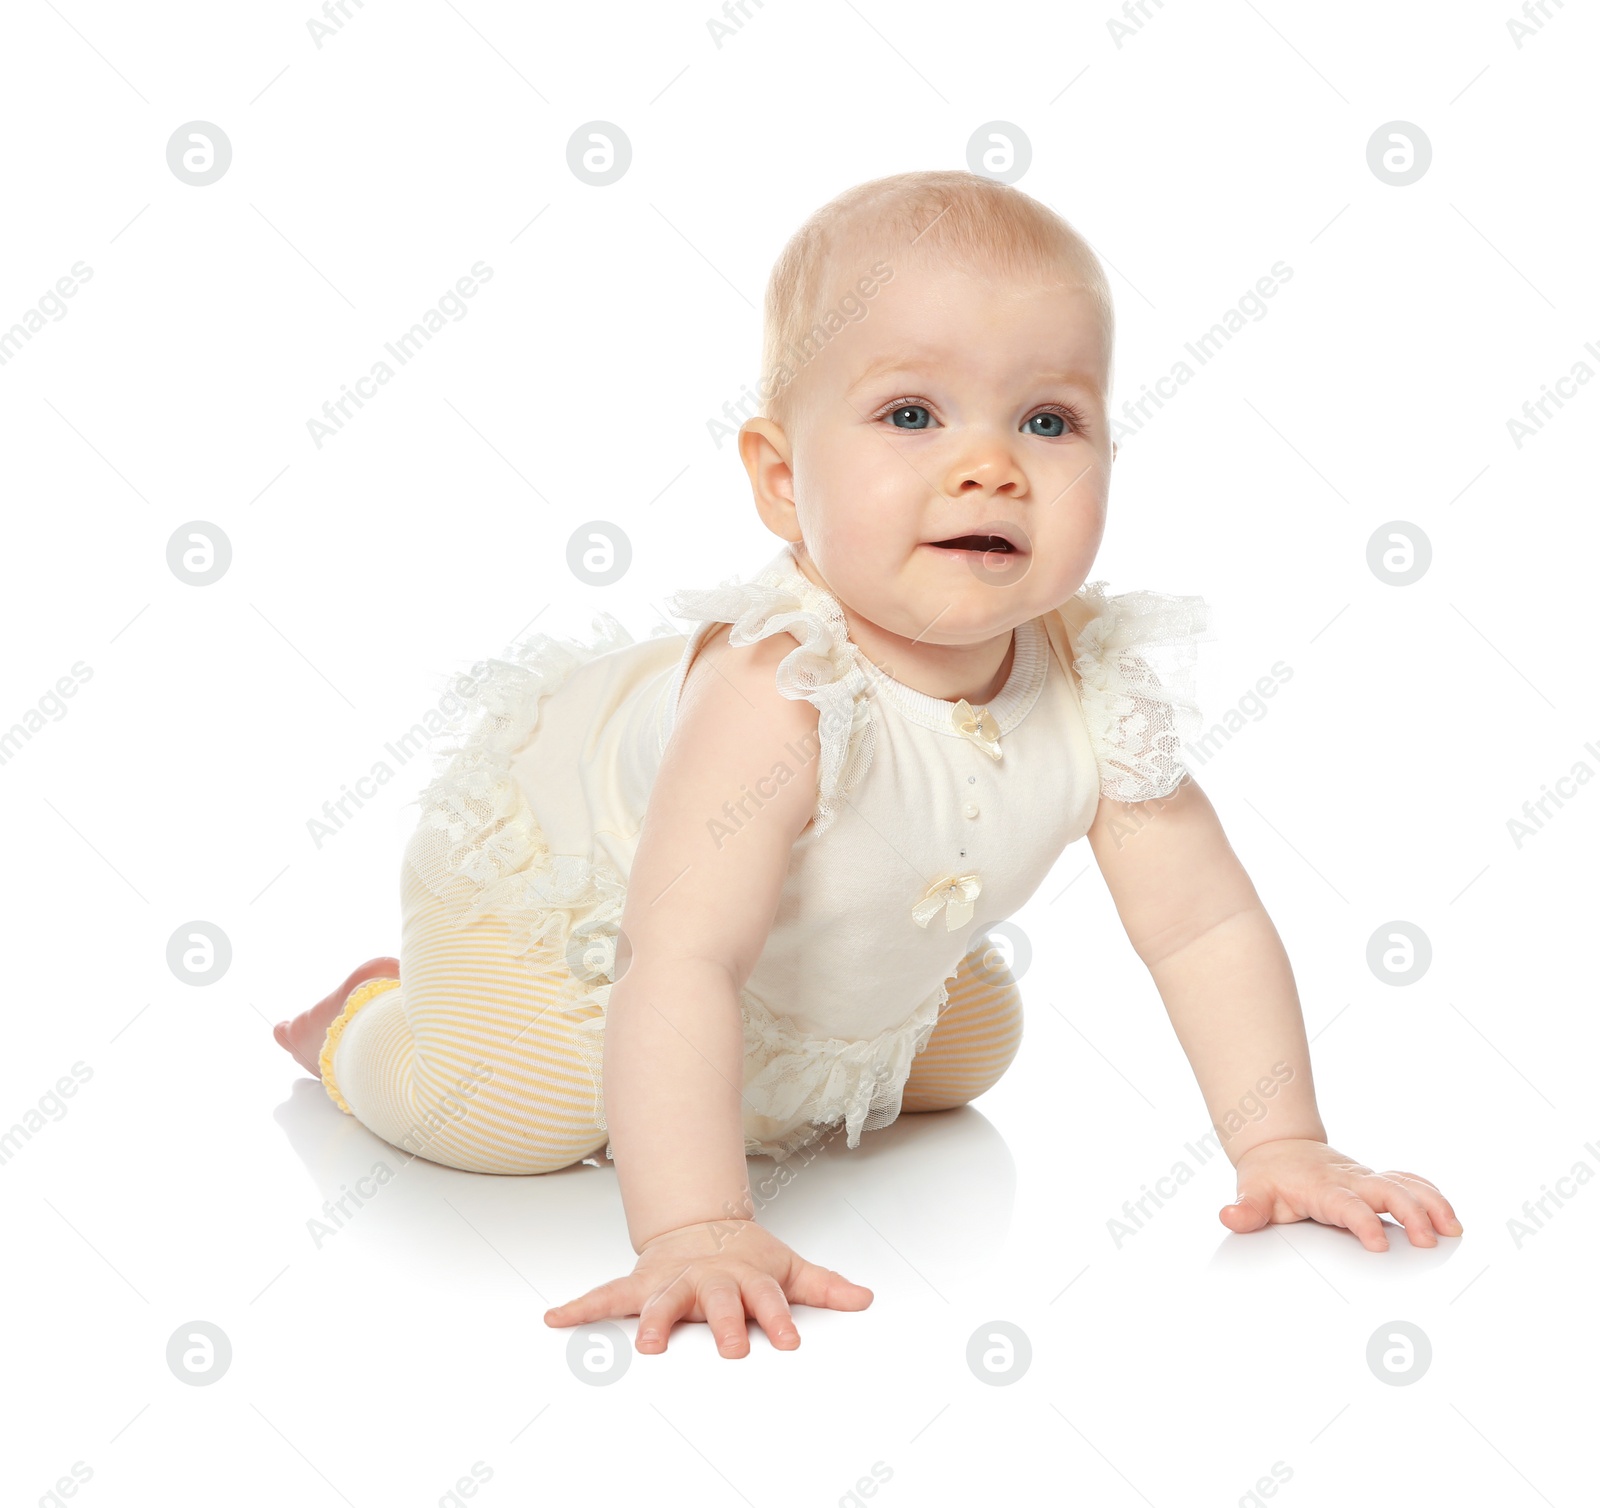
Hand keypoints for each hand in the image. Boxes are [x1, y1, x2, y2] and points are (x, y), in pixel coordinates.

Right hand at [542, 1217, 873, 1356]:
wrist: (699, 1223)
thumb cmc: (744, 1256)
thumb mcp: (786, 1267)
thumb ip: (824, 1286)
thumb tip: (866, 1299)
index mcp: (745, 1278)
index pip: (766, 1299)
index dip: (778, 1319)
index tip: (789, 1342)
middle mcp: (707, 1280)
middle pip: (718, 1302)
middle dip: (724, 1324)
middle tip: (730, 1349)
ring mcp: (672, 1282)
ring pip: (661, 1301)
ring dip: (653, 1321)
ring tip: (645, 1344)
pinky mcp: (640, 1285)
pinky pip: (605, 1296)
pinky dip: (580, 1306)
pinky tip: (554, 1317)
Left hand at [1219, 1139, 1462, 1250]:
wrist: (1278, 1147)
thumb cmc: (1269, 1176)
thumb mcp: (1252, 1192)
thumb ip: (1246, 1210)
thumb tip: (1229, 1217)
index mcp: (1322, 1188)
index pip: (1348, 1205)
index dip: (1364, 1223)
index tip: (1379, 1245)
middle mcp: (1350, 1180)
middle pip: (1387, 1191)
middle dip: (1411, 1214)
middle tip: (1429, 1242)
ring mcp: (1366, 1178)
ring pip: (1406, 1184)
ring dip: (1431, 1204)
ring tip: (1453, 1229)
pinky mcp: (1376, 1179)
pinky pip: (1409, 1181)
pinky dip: (1431, 1194)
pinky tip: (1449, 1217)